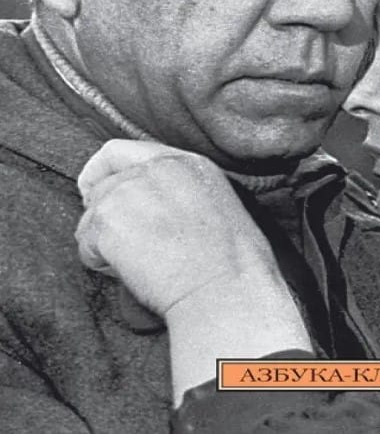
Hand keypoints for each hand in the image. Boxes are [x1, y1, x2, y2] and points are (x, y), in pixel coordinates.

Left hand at [75, 139, 280, 316]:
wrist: (225, 288)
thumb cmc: (232, 263)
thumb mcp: (215, 203)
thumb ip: (178, 191)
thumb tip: (148, 209)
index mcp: (186, 162)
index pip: (122, 151)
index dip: (102, 173)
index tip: (95, 192)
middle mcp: (155, 168)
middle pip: (102, 186)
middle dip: (104, 217)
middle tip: (123, 246)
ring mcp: (130, 191)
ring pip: (90, 217)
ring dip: (102, 243)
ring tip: (135, 265)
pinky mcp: (110, 221)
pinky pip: (86, 245)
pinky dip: (99, 263)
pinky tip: (130, 274)